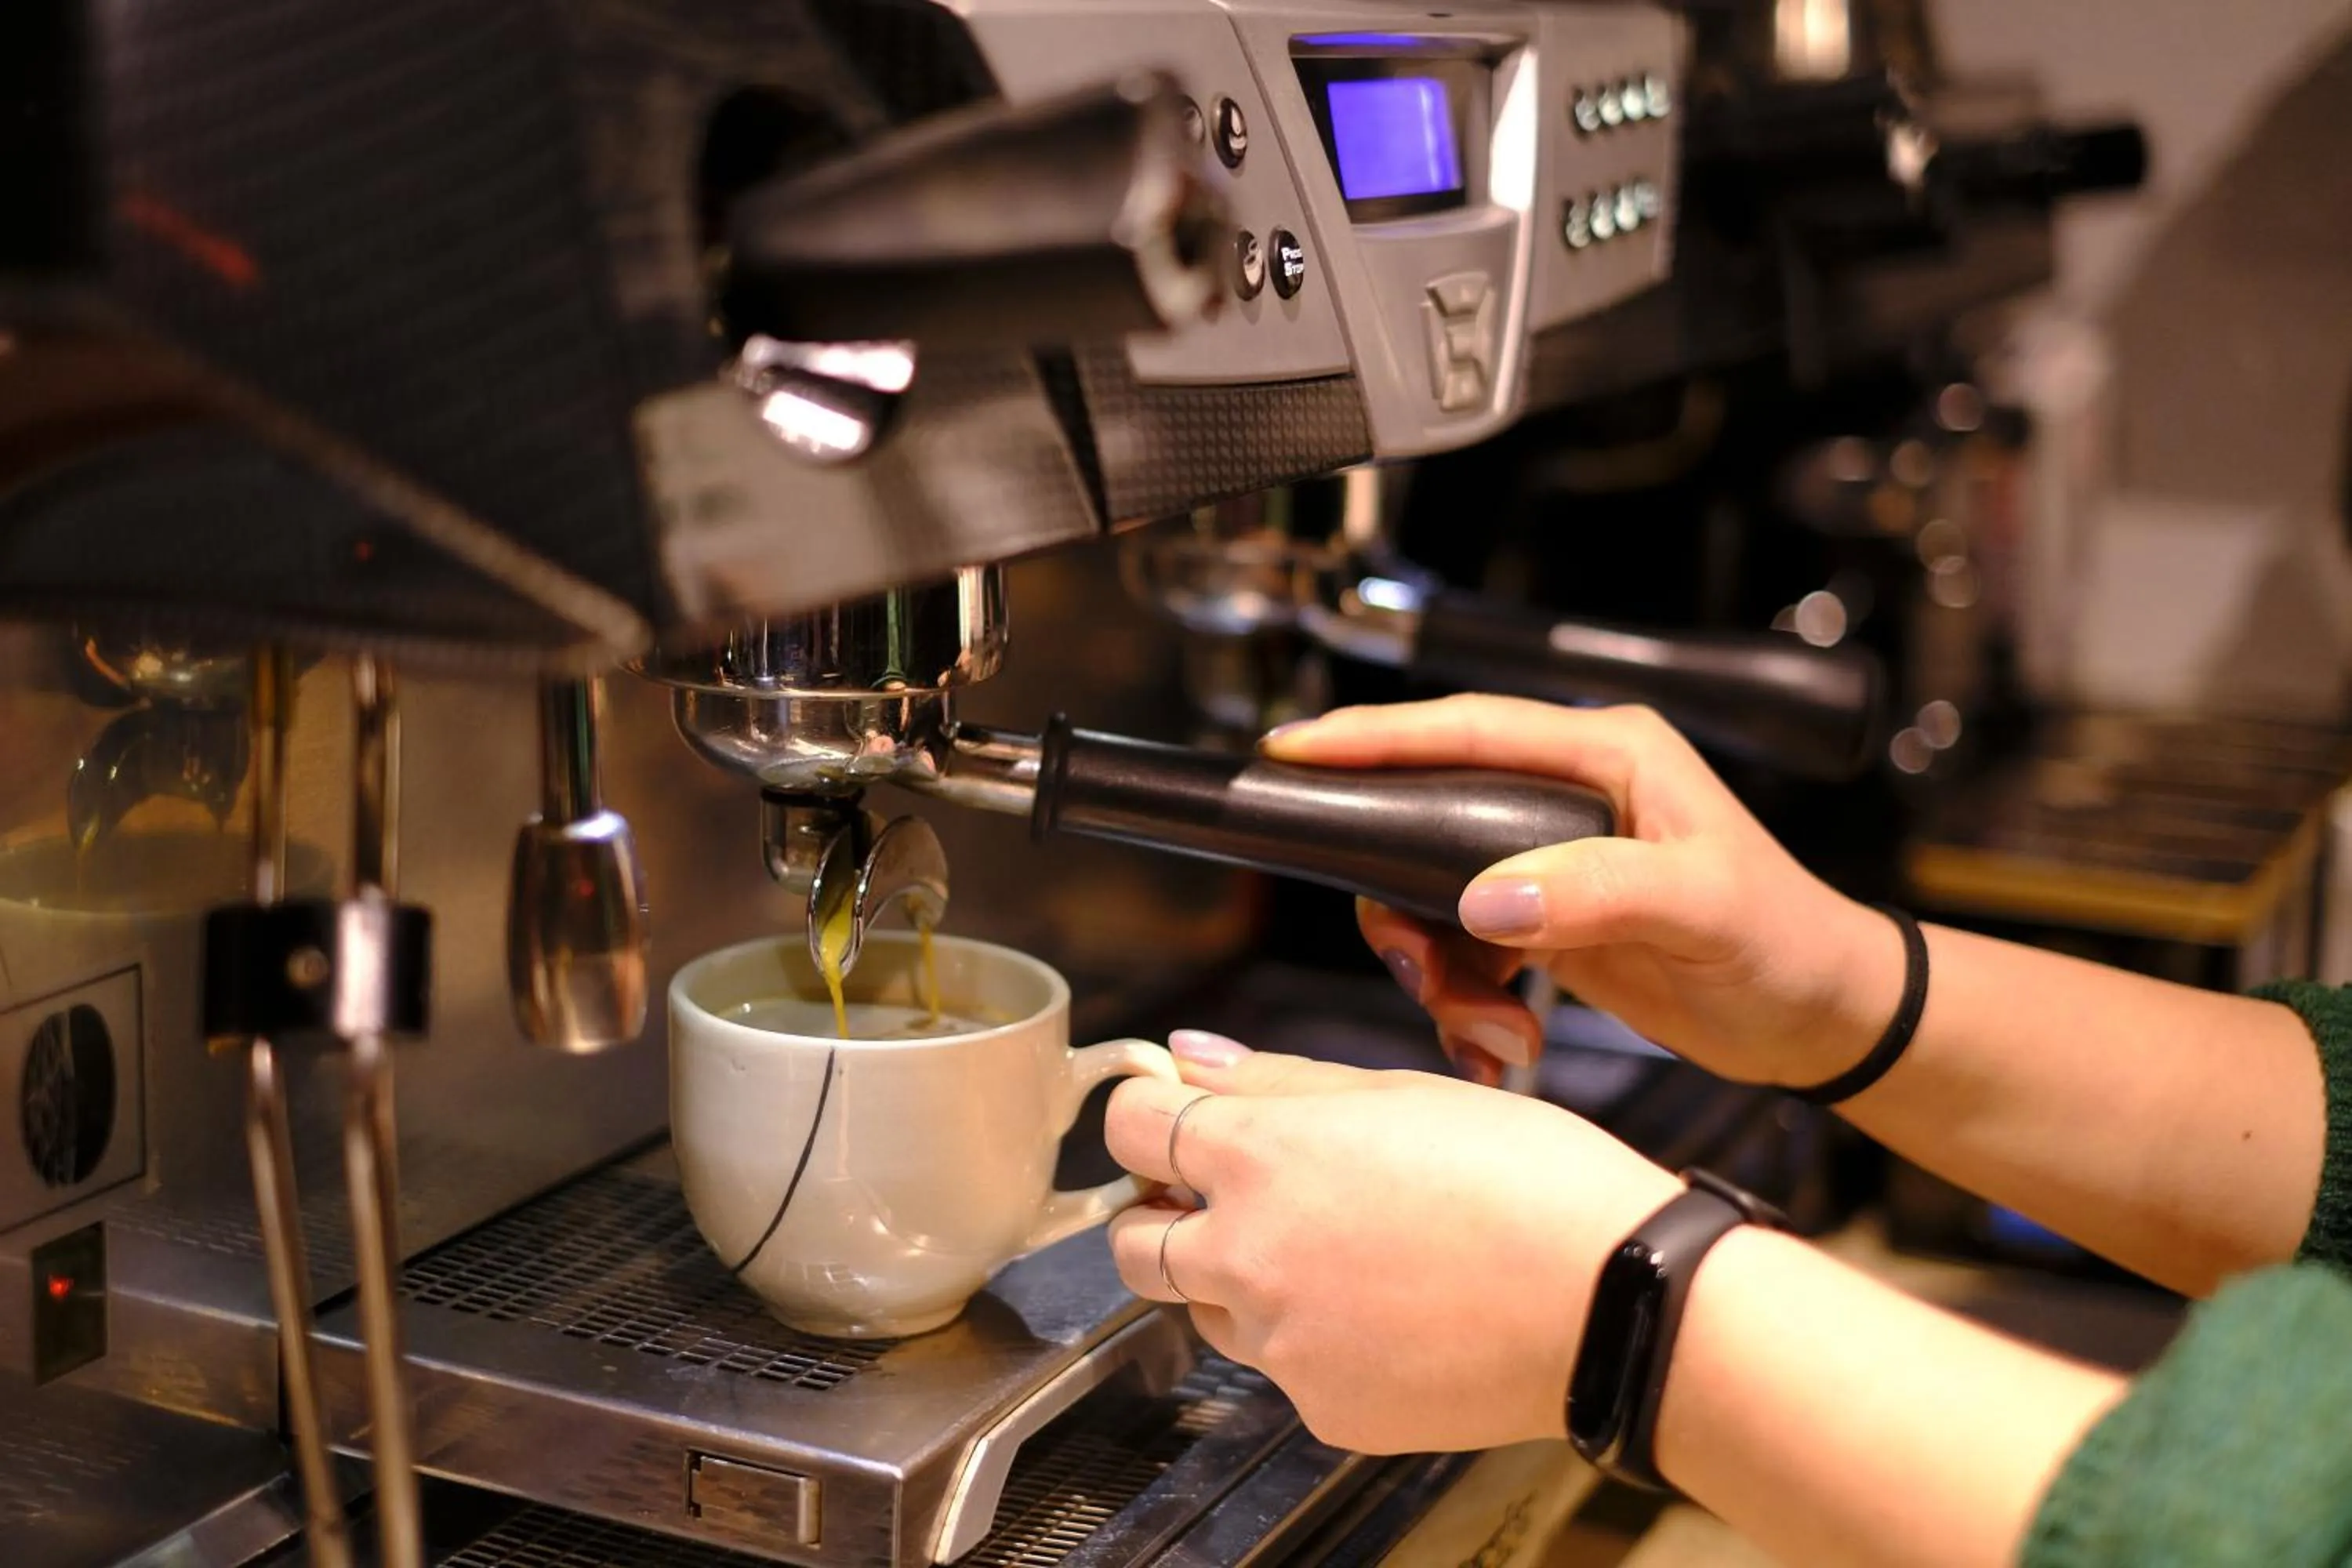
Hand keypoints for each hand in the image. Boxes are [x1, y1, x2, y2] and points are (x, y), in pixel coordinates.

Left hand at [1103, 1031, 1679, 1453]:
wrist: (1614, 1299)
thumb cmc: (1530, 1179)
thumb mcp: (1400, 1091)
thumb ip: (1276, 1080)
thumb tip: (1189, 1059)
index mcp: (1261, 1156)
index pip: (1129, 1128)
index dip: (1144, 1111)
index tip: (1168, 1110)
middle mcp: (1250, 1255)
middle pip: (1132, 1240)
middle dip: (1161, 1211)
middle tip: (1226, 1192)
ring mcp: (1282, 1343)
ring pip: (1204, 1310)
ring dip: (1235, 1277)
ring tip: (1336, 1250)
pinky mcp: (1322, 1408)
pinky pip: (1282, 1368)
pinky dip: (1311, 1339)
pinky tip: (1385, 1308)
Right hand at [1265, 696, 1901, 1087]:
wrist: (1819, 1019)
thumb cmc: (1783, 943)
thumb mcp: (1698, 907)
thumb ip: (1594, 893)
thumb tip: (1483, 899)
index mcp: (1606, 755)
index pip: (1468, 729)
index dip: (1375, 737)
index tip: (1295, 751)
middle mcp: (1567, 795)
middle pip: (1424, 823)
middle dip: (1402, 907)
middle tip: (1417, 972)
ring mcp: (1550, 860)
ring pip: (1431, 900)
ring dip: (1438, 976)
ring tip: (1492, 1034)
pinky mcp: (1544, 921)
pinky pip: (1459, 953)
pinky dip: (1464, 1006)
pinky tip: (1503, 1046)